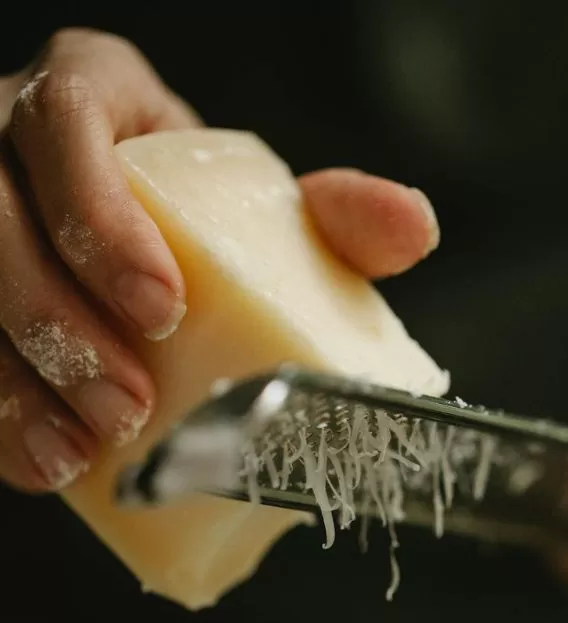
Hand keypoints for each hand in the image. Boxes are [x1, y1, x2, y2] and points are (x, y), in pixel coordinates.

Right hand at [0, 29, 439, 492]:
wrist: (136, 241)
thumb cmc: (203, 224)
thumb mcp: (263, 208)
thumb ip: (331, 217)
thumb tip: (413, 228)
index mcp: (90, 103)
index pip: (68, 129)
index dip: (98, 216)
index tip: (160, 305)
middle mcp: (11, 154)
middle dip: (55, 319)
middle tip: (129, 403)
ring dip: (15, 380)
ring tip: (86, 448)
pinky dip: (0, 416)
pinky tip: (49, 462)